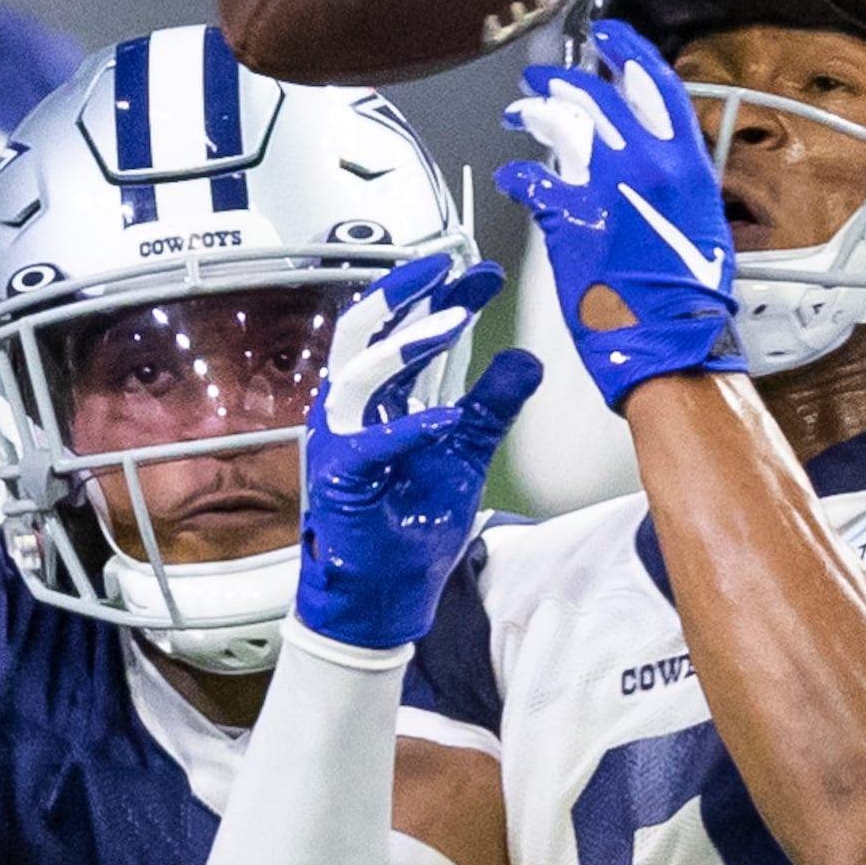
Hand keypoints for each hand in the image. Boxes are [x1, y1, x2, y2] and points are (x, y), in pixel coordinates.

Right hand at [296, 255, 541, 649]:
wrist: (383, 596)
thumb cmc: (409, 525)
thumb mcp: (466, 453)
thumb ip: (491, 405)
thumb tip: (526, 359)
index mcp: (381, 398)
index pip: (408, 331)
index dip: (445, 298)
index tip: (487, 274)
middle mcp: (354, 409)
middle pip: (368, 331)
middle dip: (407, 293)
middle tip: (450, 268)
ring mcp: (340, 439)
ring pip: (360, 374)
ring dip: (407, 345)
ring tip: (454, 322)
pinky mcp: (339, 478)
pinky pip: (370, 445)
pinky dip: (407, 429)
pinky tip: (445, 418)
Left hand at [495, 16, 742, 410]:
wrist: (672, 340)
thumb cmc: (691, 296)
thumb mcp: (701, 221)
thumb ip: (676, 184)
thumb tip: (656, 168)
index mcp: (685, 161)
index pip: (654, 83)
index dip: (625, 50)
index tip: (605, 34)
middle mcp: (645, 163)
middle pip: (596, 97)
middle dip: (563, 81)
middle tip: (542, 80)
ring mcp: (604, 188)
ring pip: (560, 126)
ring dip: (534, 113)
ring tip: (519, 112)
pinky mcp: (568, 219)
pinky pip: (531, 180)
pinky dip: (516, 176)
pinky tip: (510, 178)